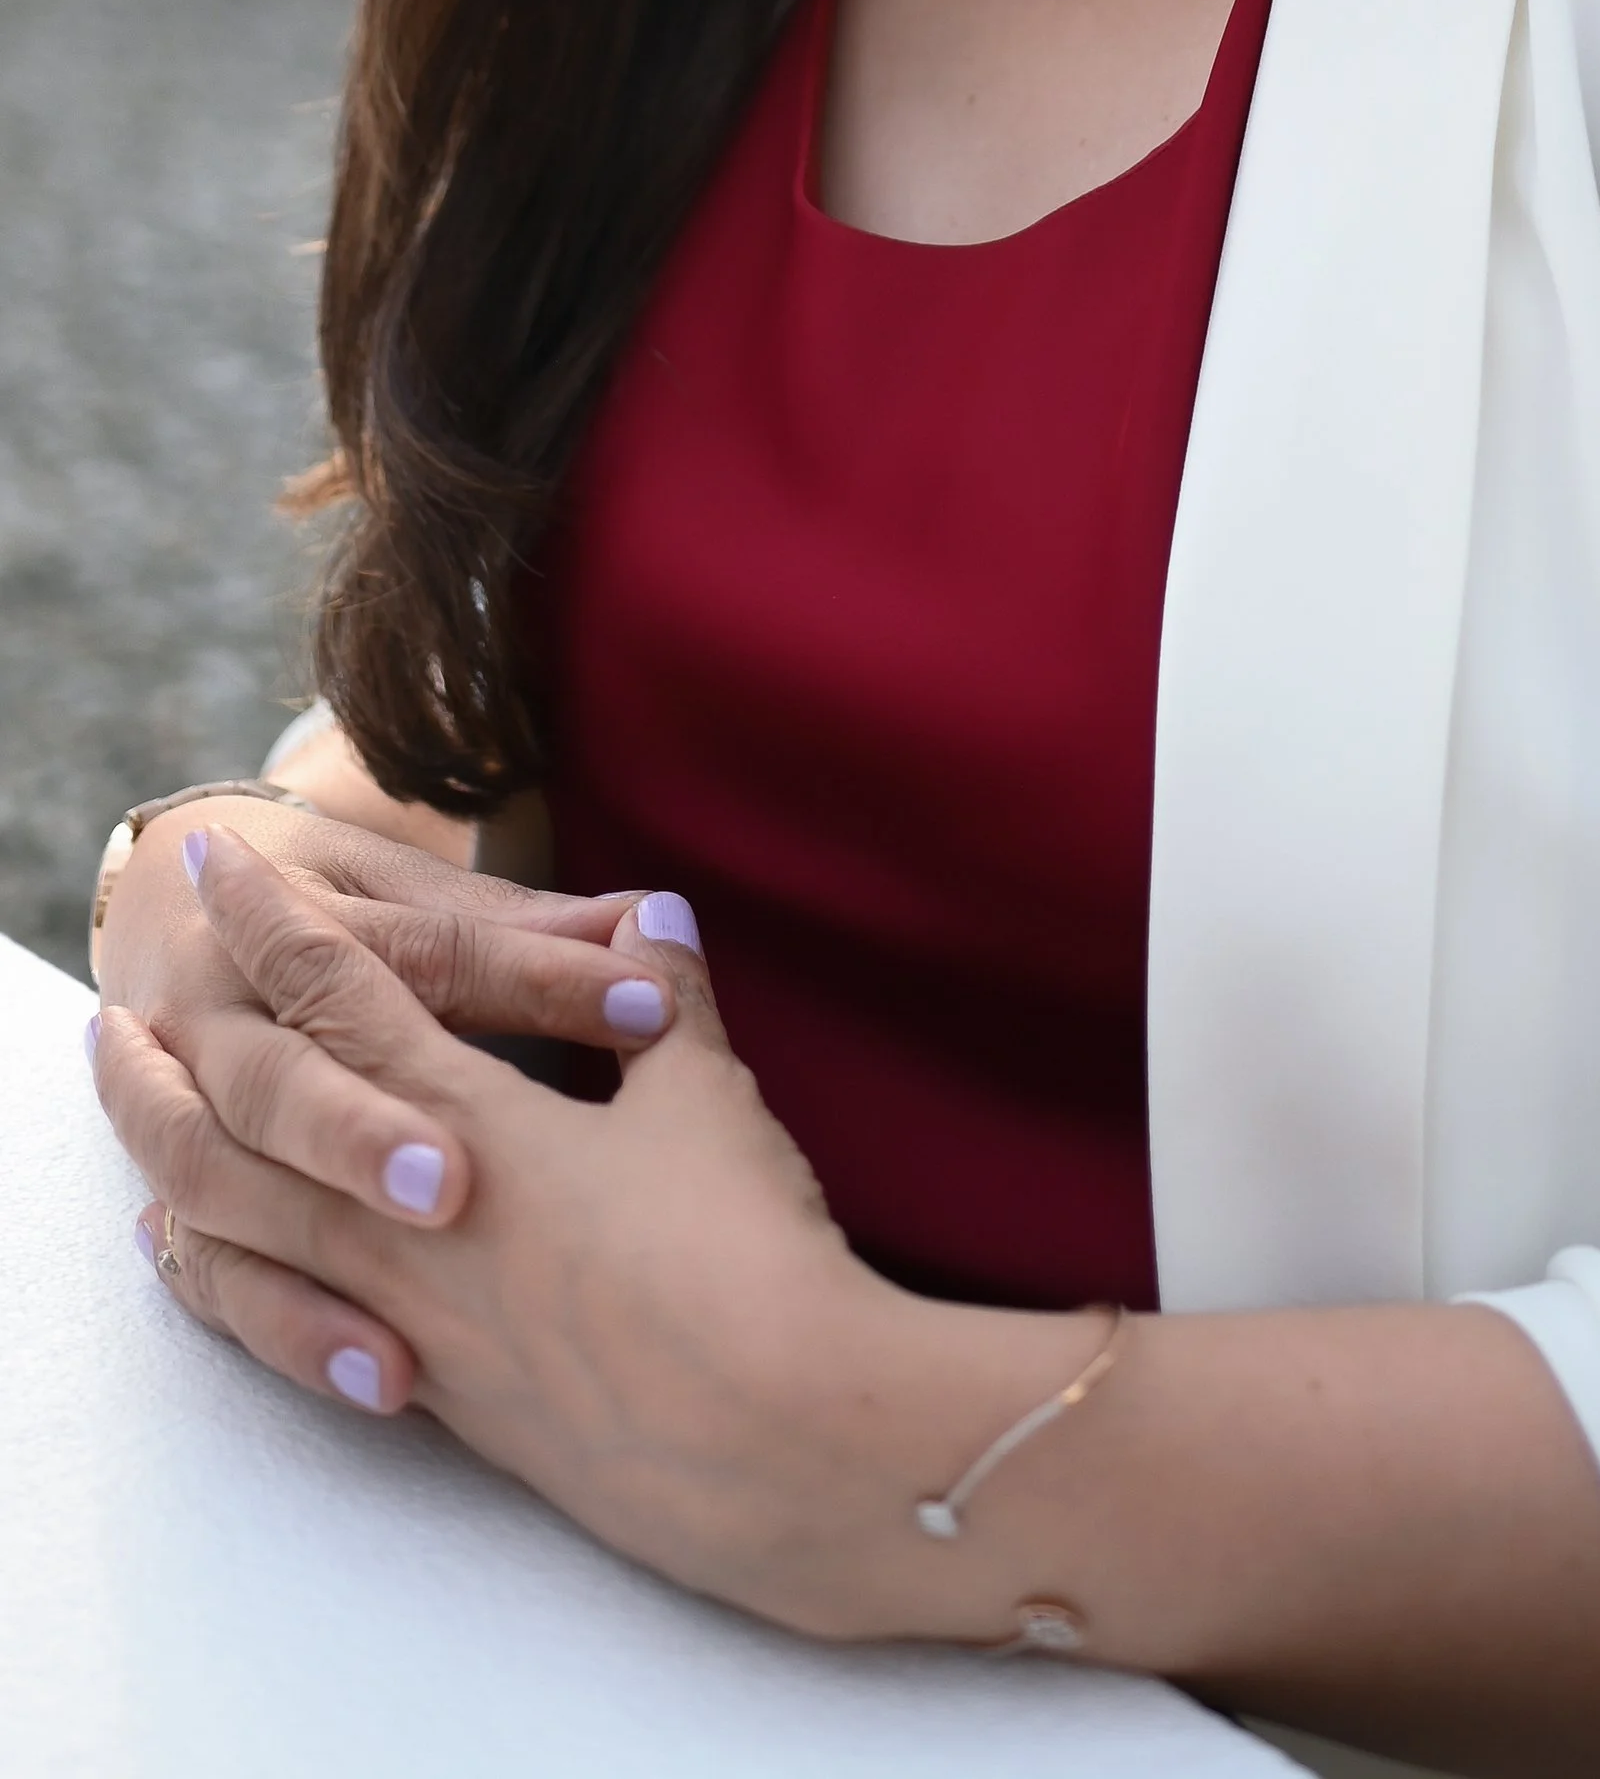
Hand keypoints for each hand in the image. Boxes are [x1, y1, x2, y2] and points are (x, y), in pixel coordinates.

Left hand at [95, 829, 968, 1637]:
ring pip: (244, 1226)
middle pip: (254, 1110)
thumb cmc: (738, 1252)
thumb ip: (665, 1002)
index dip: (275, 920)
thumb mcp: (706, 1101)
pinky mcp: (436, 1402)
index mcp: (469, 1116)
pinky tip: (221, 1272)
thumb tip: (650, 923)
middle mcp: (408, 1215)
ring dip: (177, 1164)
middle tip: (125, 1002)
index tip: (218, 863)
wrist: (768, 1442)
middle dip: (184, 1043)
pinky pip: (286, 1329)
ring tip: (141, 1132)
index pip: (342, 993)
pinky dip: (232, 1285)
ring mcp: (408, 1314)